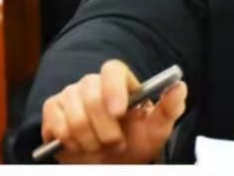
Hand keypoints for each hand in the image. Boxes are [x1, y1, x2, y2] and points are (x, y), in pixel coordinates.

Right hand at [40, 60, 187, 163]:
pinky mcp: (53, 111)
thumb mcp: (158, 128)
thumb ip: (171, 107)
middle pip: (92, 97)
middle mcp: (93, 82)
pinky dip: (69, 141)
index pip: (112, 69)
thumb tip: (179, 86)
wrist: (111, 163)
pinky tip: (78, 144)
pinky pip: (56, 124)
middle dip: (106, 129)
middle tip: (116, 142)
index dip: (113, 89)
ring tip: (99, 145)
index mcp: (120, 80)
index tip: (120, 112)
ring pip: (74, 116)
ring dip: (89, 140)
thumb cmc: (135, 141)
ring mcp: (70, 95)